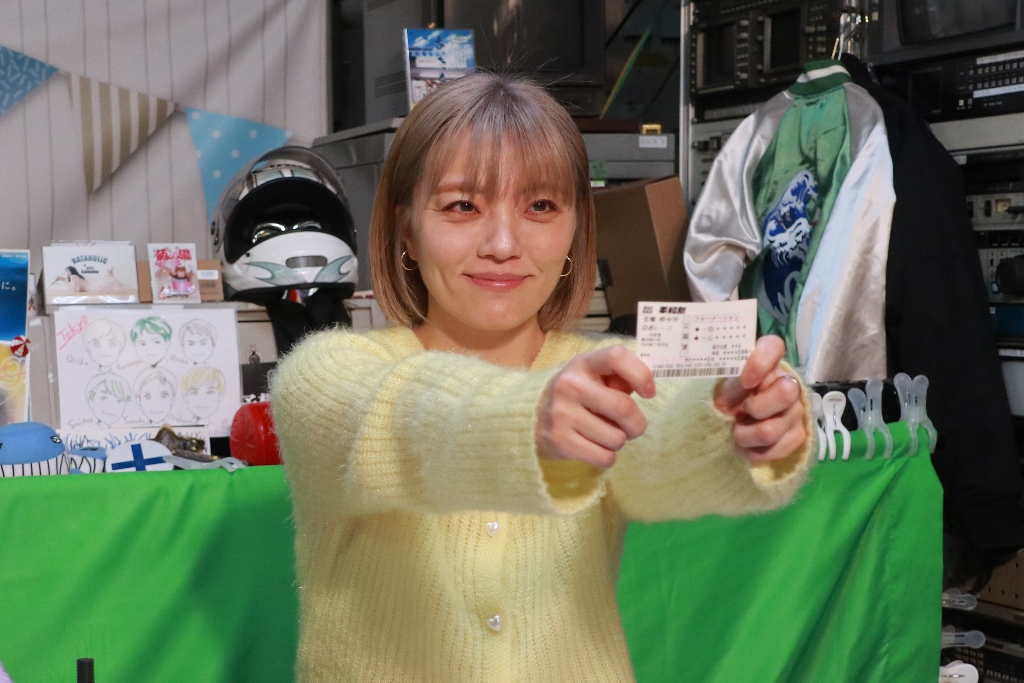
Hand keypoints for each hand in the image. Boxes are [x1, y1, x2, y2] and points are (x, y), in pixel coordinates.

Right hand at [536, 345, 654, 468]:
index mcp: (583, 363)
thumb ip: (620, 378)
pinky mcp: (560, 441)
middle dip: (637, 424)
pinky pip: (604, 457)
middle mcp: (570, 385)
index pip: (617, 357)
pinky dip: (607, 457)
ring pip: (616, 438)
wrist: (532, 416)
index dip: (641, 374)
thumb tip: (646, 387)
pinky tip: (595, 447)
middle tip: (632, 427)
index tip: (649, 392)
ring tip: (605, 435)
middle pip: (624, 407)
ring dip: (619, 441)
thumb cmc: (577, 395)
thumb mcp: (593, 377)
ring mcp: (562, 414)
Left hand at [713, 335, 806, 463]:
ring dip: (747, 436)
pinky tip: (748, 447)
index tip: (746, 381)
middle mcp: (788, 382)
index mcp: (766, 363)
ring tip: (737, 433)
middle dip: (757, 408)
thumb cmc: (729, 400)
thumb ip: (732, 384)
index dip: (761, 362)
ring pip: (773, 429)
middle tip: (742, 412)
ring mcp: (796, 409)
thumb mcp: (723, 390)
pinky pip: (780, 448)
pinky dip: (758, 452)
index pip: (773, 346)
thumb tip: (743, 384)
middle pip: (786, 392)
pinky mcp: (798, 434)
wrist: (735, 426)